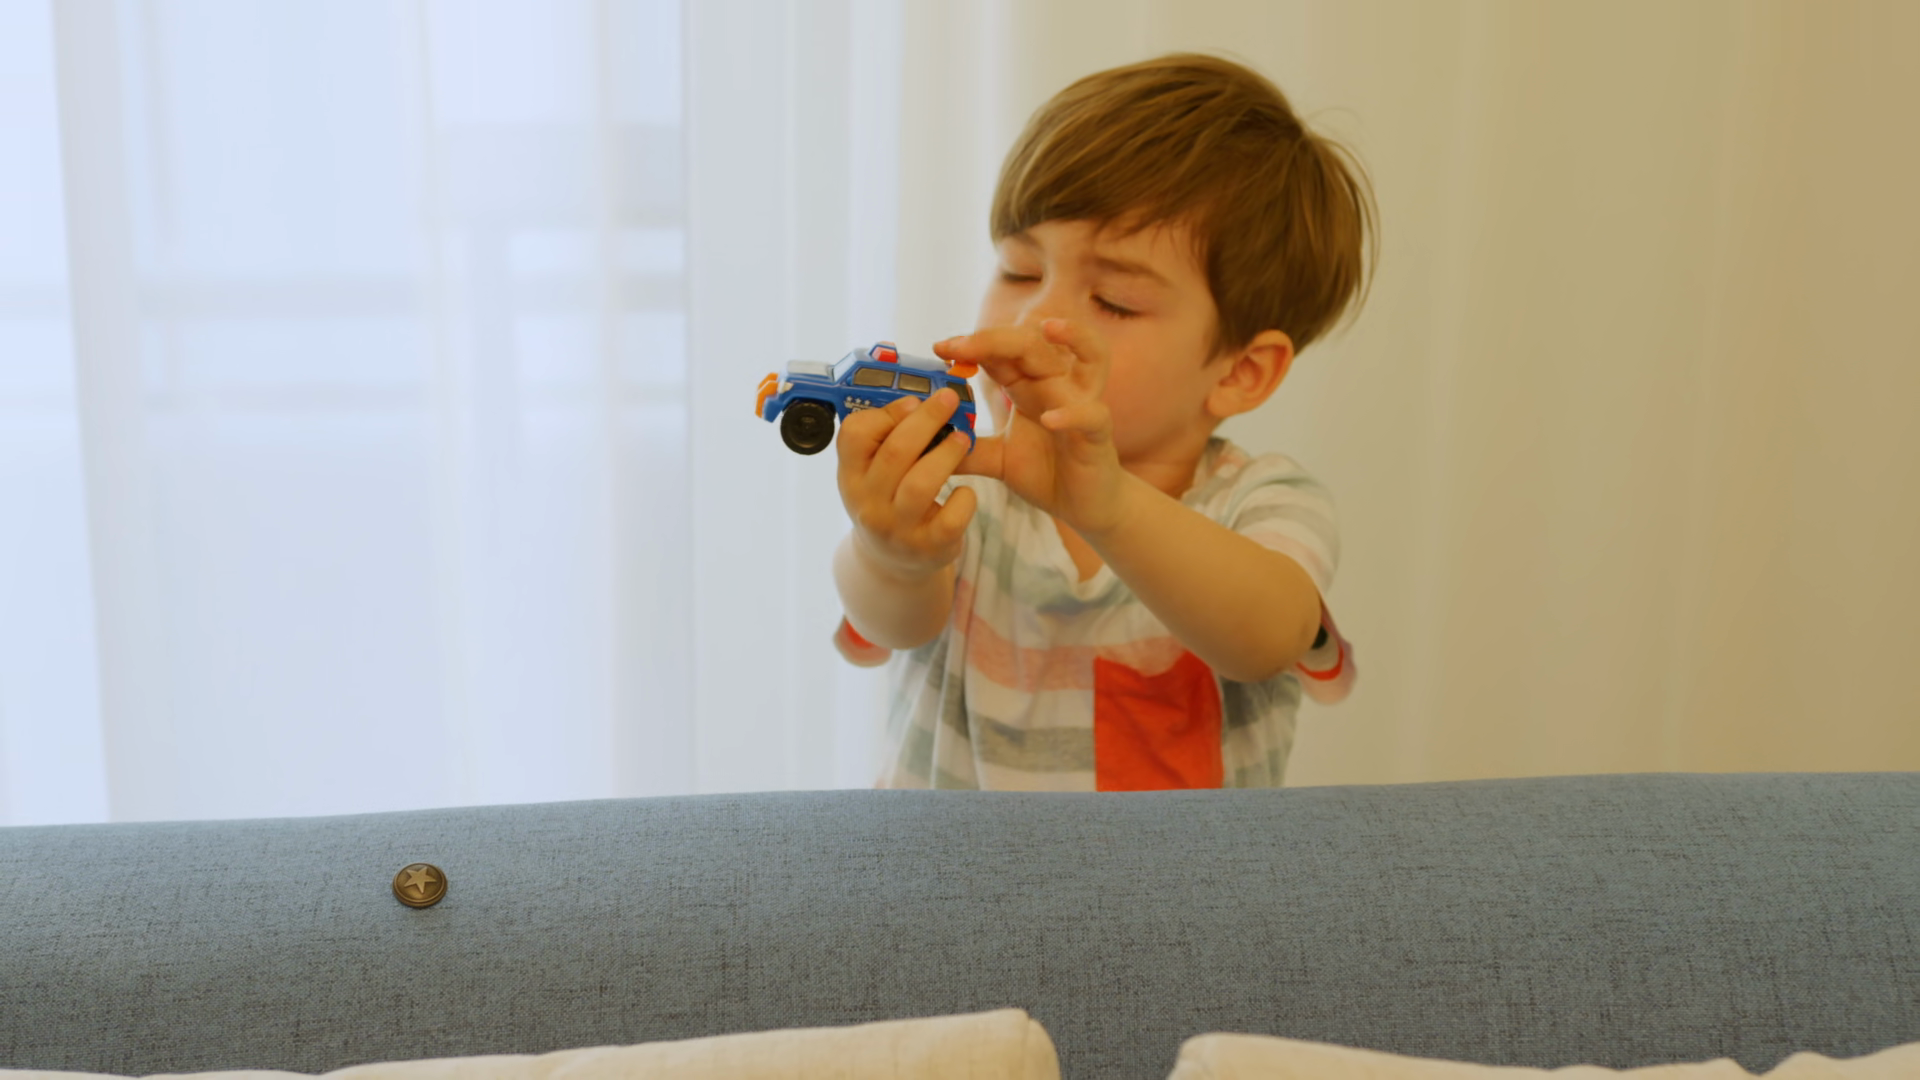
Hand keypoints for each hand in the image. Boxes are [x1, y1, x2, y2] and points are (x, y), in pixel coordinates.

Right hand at [835, 388, 977, 581]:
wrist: (891, 565)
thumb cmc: (887, 502)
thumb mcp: (872, 472)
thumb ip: (887, 437)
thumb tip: (916, 403)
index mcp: (851, 476)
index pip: (854, 435)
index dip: (886, 413)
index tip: (914, 403)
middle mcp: (868, 503)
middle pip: (895, 452)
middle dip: (926, 420)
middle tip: (949, 400)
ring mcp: (897, 528)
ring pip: (921, 484)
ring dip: (947, 455)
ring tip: (963, 439)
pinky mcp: (928, 547)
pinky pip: (950, 519)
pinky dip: (964, 499)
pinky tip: (966, 491)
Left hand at [936, 318, 1125, 533]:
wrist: (1083, 506)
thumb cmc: (1047, 473)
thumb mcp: (998, 460)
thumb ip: (967, 450)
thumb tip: (927, 446)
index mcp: (1030, 386)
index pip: (1001, 352)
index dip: (972, 344)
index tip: (940, 347)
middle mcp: (1057, 386)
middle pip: (1033, 344)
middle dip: (995, 339)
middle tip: (960, 345)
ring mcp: (1082, 404)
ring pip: (1090, 357)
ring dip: (1074, 337)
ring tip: (1049, 329)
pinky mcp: (1098, 432)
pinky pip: (1091, 414)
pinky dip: (1072, 413)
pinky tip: (1050, 419)